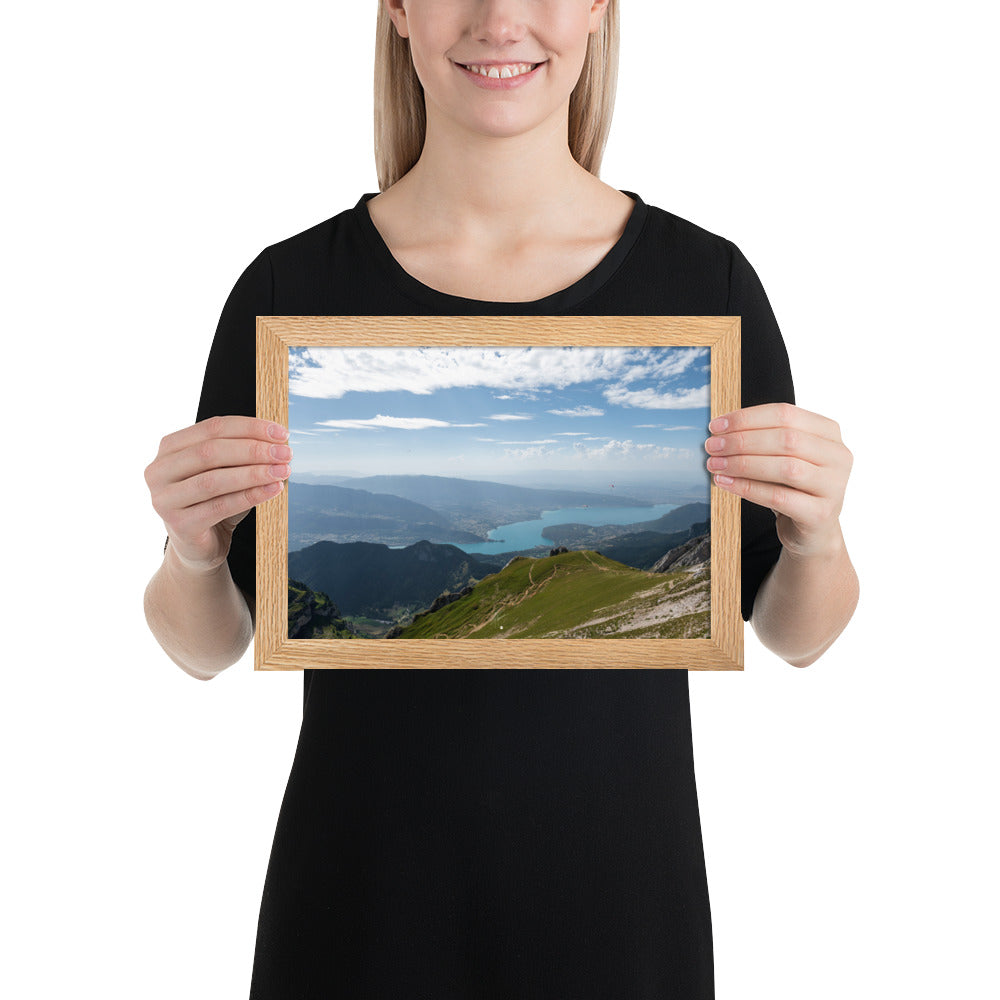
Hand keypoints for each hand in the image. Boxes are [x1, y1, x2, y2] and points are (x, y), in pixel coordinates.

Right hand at [145, 416, 290, 573]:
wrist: (199, 546)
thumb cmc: (213, 501)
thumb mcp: (225, 471)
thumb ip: (241, 453)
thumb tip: (278, 442)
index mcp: (169, 448)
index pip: (212, 428)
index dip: (250, 428)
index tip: (282, 433)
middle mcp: (159, 471)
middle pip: (211, 452)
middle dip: (253, 450)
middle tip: (285, 453)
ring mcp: (164, 499)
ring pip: (214, 480)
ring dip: (254, 473)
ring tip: (283, 471)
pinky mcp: (179, 525)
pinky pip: (220, 507)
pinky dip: (250, 496)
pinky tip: (273, 490)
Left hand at [704, 402, 852, 558]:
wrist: (812, 531)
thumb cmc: (792, 488)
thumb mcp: (781, 457)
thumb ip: (761, 439)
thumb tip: (719, 430)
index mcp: (828, 432)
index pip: (785, 414)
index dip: (747, 418)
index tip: (716, 425)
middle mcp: (838, 456)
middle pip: (786, 439)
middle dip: (742, 441)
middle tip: (712, 446)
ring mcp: (834, 486)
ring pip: (785, 467)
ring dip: (743, 463)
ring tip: (715, 465)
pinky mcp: (821, 514)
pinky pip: (779, 497)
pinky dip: (747, 488)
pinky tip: (726, 483)